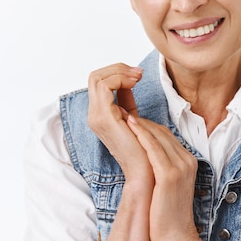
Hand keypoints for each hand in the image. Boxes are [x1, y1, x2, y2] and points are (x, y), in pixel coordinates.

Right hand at [87, 64, 152, 185]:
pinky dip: (121, 79)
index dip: (118, 73)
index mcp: (100, 115)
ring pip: (97, 78)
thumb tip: (130, 82)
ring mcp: (97, 117)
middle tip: (139, 73)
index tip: (139, 74)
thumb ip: (128, 103)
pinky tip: (136, 83)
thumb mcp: (134, 119)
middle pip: (95, 77)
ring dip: (120, 71)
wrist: (145, 172)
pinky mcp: (105, 117)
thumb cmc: (144, 149)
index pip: (99, 82)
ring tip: (138, 76)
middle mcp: (94, 115)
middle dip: (118, 68)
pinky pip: (105, 86)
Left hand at [126, 115, 199, 240]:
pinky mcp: (169, 175)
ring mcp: (180, 167)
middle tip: (125, 112)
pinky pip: (153, 149)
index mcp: (189, 161)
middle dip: (143, 122)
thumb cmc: (168, 214)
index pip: (168, 136)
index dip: (149, 126)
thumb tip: (148, 157)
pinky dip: (142, 135)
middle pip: (163, 133)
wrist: (177, 237)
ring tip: (124, 115)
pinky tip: (130, 126)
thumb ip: (164, 168)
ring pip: (158, 137)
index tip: (133, 119)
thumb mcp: (171, 185)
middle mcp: (188, 161)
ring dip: (140, 124)